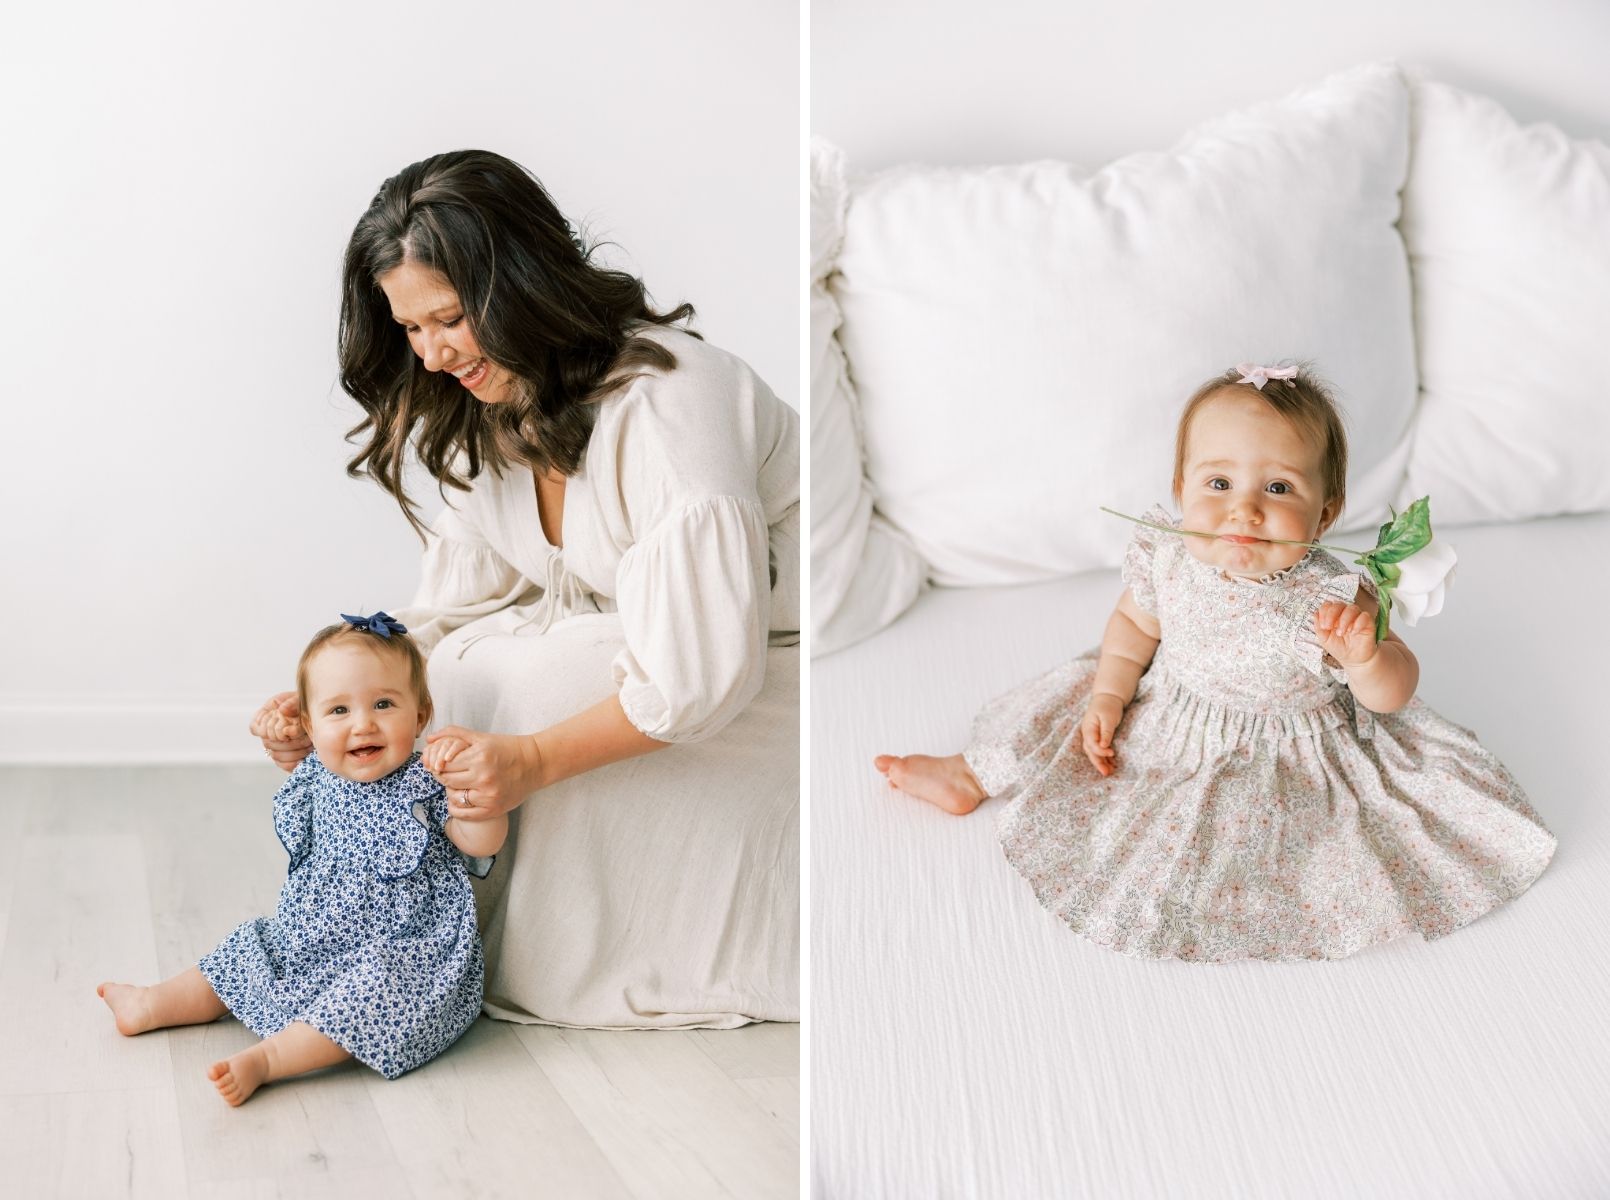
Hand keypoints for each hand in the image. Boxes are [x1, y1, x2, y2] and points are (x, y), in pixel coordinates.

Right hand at [250, 691, 310, 772]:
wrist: (322, 716)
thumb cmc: (308, 704)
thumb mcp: (301, 698)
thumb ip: (292, 702)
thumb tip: (283, 711)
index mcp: (267, 715)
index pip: (255, 728)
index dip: (268, 730)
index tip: (288, 729)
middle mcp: (268, 732)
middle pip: (268, 743)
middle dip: (289, 741)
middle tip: (306, 737)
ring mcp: (275, 746)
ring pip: (276, 755)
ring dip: (295, 751)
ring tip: (310, 744)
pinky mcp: (285, 758)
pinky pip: (283, 764)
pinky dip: (295, 762)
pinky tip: (306, 756)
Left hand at [423, 726, 542, 820]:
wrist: (535, 764)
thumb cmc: (506, 748)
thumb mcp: (481, 737)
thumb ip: (454, 734)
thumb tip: (429, 738)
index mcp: (480, 757)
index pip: (444, 764)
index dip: (440, 764)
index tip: (445, 763)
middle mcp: (484, 778)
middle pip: (446, 781)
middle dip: (444, 777)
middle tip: (452, 773)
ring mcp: (489, 796)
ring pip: (453, 797)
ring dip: (452, 791)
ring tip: (461, 784)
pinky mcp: (493, 810)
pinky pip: (462, 813)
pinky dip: (457, 807)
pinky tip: (464, 797)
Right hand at [1080, 693, 1125, 777]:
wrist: (1108, 697)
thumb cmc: (1108, 706)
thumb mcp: (1108, 718)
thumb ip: (1106, 732)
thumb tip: (1103, 746)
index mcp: (1088, 728)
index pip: (1092, 744)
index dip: (1101, 751)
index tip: (1112, 753)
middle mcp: (1088, 734)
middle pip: (1090, 751)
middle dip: (1098, 763)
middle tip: (1106, 773)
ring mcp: (1091, 736)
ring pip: (1093, 752)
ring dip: (1100, 762)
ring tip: (1109, 772)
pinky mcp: (1097, 737)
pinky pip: (1098, 750)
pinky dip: (1103, 757)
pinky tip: (1110, 764)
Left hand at [1314, 601, 1378, 667]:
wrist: (1353, 660)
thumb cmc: (1339, 648)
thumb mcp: (1324, 639)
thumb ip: (1319, 627)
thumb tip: (1315, 613)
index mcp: (1334, 616)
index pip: (1328, 605)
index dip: (1324, 613)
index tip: (1323, 626)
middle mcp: (1345, 614)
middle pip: (1339, 604)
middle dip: (1331, 614)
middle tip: (1329, 627)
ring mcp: (1357, 617)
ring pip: (1352, 608)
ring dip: (1344, 620)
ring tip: (1341, 633)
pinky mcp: (1368, 623)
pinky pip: (1365, 616)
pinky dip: (1358, 623)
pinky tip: (1353, 632)